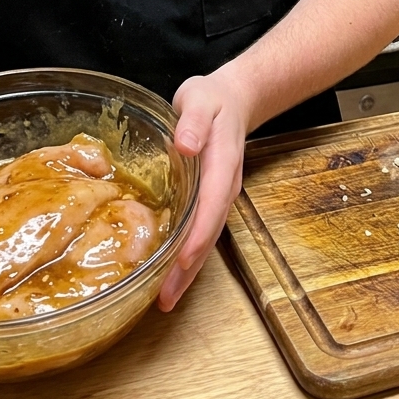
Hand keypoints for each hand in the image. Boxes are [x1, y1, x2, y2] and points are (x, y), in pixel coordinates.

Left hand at [157, 71, 250, 310]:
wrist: (233, 99)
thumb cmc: (211, 99)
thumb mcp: (200, 99)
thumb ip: (194, 121)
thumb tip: (187, 145)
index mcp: (221, 165)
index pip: (211, 206)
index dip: (197, 236)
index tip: (181, 261)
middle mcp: (223, 187)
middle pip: (209, 234)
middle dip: (189, 268)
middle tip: (165, 299)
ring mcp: (218, 195)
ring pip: (205, 238)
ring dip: (187, 270)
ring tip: (165, 298)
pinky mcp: (210, 198)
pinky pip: (200, 231)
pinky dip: (187, 255)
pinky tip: (169, 271)